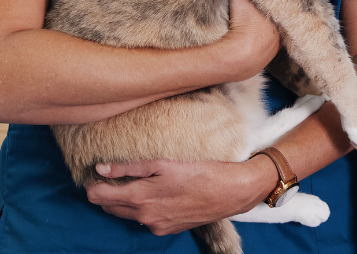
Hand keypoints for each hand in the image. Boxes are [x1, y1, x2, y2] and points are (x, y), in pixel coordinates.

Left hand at [86, 156, 277, 233]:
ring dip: (122, 202)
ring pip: (128, 215)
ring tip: (125, 184)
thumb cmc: (200, 171)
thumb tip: (101, 169)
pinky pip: (145, 220)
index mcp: (142, 198)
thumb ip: (130, 167)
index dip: (93, 187)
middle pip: (112, 208)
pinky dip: (141, 208)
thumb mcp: (164, 162)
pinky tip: (150, 195)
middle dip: (105, 195)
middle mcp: (146, 217)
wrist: (229, 192)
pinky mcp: (167, 229)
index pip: (102, 197)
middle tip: (104, 179)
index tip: (91, 177)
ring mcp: (157, 226)